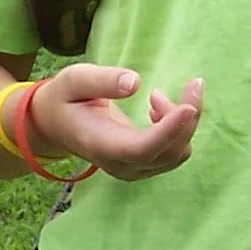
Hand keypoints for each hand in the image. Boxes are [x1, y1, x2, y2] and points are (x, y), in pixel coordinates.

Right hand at [28, 64, 203, 180]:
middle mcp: (121, 165)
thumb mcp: (74, 80)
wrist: (56, 124)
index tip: (188, 107)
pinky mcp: (145, 164)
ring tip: (156, 98)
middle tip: (193, 82)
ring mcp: (135, 169)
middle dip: (189, 118)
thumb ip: (100, 80)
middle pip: (169, 153)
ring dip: (184, 121)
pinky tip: (158, 109)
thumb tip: (135, 83)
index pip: (141, 149)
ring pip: (178, 153)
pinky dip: (180, 128)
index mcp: (101, 145)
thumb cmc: (65, 99)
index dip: (169, 131)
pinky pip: (176, 152)